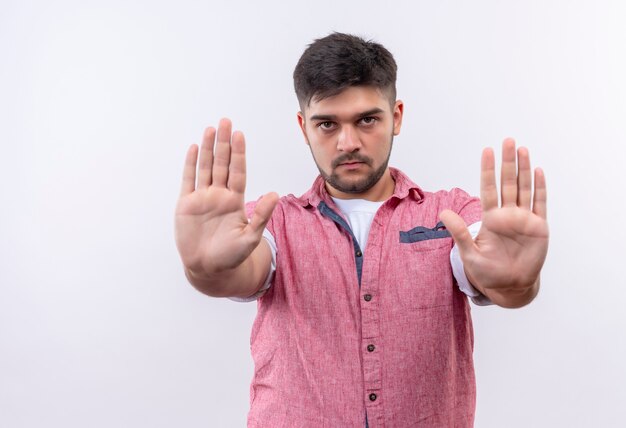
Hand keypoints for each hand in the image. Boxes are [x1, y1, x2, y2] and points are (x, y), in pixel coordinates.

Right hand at [175, 118, 277, 277]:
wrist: (207, 269)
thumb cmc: (231, 256)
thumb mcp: (249, 237)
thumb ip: (261, 216)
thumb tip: (275, 194)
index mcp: (235, 201)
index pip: (237, 171)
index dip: (239, 153)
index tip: (240, 135)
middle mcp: (219, 195)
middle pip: (222, 164)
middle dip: (224, 143)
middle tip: (226, 121)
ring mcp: (202, 198)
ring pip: (206, 168)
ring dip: (208, 149)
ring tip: (211, 129)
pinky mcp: (186, 205)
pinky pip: (188, 180)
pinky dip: (191, 165)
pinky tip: (194, 149)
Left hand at [440, 138, 548, 307]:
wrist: (509, 287)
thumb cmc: (487, 272)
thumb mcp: (469, 253)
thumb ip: (459, 232)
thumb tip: (442, 213)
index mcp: (490, 218)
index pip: (488, 188)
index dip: (488, 170)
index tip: (487, 150)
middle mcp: (507, 215)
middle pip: (508, 183)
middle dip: (508, 162)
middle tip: (508, 141)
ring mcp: (524, 219)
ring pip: (524, 189)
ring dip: (524, 169)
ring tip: (522, 149)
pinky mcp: (539, 228)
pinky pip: (539, 204)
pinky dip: (539, 188)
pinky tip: (537, 171)